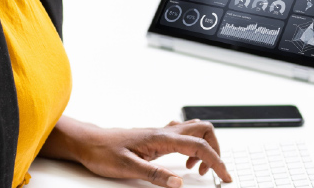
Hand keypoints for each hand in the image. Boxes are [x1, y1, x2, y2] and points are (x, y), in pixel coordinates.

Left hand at [63, 119, 231, 187]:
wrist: (88, 142)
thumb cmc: (103, 152)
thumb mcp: (127, 168)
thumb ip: (155, 175)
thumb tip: (178, 183)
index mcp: (161, 138)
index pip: (199, 146)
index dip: (217, 162)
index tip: (224, 176)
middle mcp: (164, 132)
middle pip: (204, 130)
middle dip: (215, 150)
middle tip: (211, 171)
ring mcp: (161, 132)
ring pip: (195, 130)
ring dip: (204, 147)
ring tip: (195, 169)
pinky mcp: (156, 137)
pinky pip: (183, 135)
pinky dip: (192, 146)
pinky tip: (182, 160)